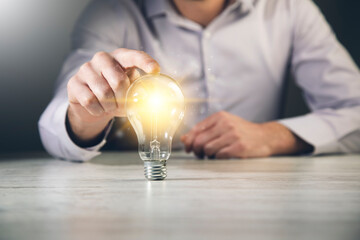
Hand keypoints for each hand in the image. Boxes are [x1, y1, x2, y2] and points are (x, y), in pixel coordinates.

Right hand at [67, 48, 159, 145]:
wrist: (91, 104)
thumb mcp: (130, 90)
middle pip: (119, 81)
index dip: (146, 62)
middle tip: (122, 104)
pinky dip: (98, 110)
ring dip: (110, 107)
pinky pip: (90, 101)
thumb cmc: (116, 94)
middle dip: (123, 99)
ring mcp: (86, 69)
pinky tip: (99, 108)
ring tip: (110, 107)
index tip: (155, 70)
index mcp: (120, 57)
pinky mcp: (74, 82)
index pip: (134, 56)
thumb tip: (151, 100)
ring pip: (104, 93)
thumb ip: (141, 91)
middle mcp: (102, 58)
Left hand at [181, 111, 312, 158]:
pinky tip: (222, 156)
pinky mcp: (239, 147)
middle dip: (196, 150)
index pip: (196, 129)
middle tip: (200, 154)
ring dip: (207, 155)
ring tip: (212, 155)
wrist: (265, 137)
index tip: (189, 148)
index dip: (189, 141)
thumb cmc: (242, 131)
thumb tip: (184, 139)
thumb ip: (204, 131)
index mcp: (220, 117)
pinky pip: (219, 156)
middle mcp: (226, 124)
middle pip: (199, 140)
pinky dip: (218, 158)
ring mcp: (233, 135)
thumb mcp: (223, 125)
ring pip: (207, 149)